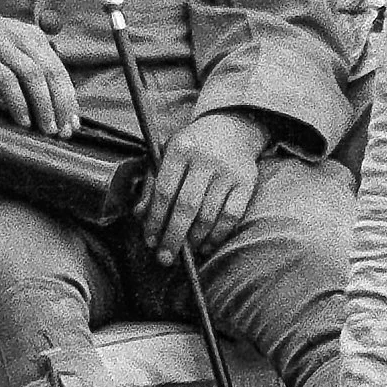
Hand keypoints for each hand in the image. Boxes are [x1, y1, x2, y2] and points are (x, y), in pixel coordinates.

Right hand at [0, 0, 77, 136]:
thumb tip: (42, 107)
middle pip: (52, 73)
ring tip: (47, 129)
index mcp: (31, 37)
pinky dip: (18, 102)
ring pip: (33, 76)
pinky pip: (7, 81)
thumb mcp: (5, 50)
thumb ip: (22, 70)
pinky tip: (23, 120)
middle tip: (63, 131)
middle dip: (62, 105)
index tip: (73, 123)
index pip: (59, 70)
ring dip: (44, 106)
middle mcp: (21, 36)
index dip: (69, 99)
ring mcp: (1, 44)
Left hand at [142, 108, 266, 260]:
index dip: (155, 220)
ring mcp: (227, 171)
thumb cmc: (192, 148)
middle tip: (165, 258)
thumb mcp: (167, 155)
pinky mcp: (246, 182)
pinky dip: (218, 235)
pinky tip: (207, 245)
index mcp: (179, 148)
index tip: (150, 240)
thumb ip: (152, 184)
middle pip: (186, 207)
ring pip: (208, 215)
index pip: (164, 191)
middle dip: (173, 237)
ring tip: (185, 251)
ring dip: (195, 239)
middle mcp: (204, 159)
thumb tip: (140, 215)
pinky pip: (231, 216)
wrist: (232, 127)